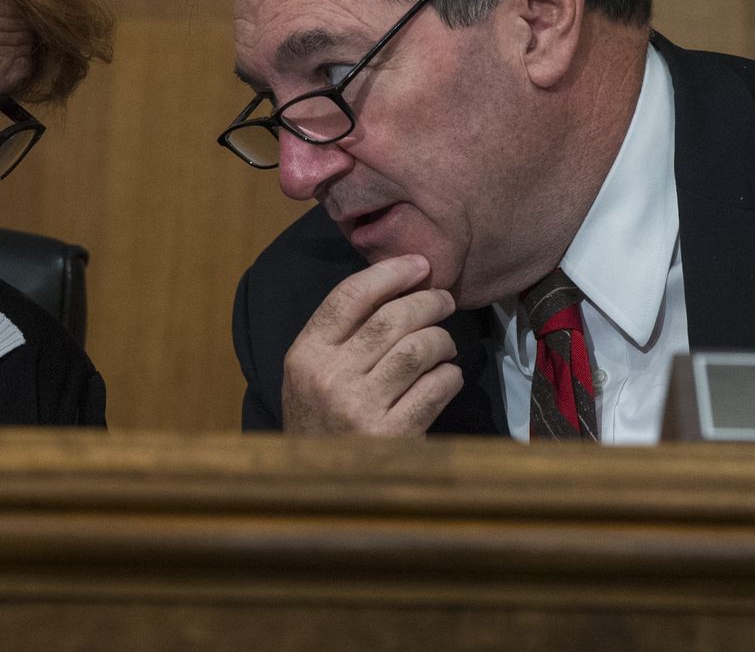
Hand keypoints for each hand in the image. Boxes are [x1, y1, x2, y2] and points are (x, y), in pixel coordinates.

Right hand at [281, 254, 460, 435]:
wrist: (313, 491)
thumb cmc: (318, 424)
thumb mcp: (309, 375)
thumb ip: (339, 336)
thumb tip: (396, 288)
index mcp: (305, 355)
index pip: (349, 296)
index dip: (389, 273)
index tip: (419, 265)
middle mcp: (329, 378)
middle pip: (392, 318)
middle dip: (428, 301)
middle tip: (444, 299)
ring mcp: (360, 408)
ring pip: (419, 349)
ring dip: (442, 339)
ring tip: (445, 343)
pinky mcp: (393, 436)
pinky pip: (436, 387)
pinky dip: (450, 376)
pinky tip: (447, 377)